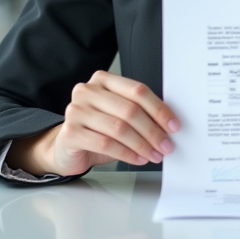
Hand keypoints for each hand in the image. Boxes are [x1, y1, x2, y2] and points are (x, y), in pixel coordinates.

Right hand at [8, 71, 180, 176]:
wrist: (66, 148)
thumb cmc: (97, 130)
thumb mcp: (118, 116)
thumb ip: (139, 113)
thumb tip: (169, 125)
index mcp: (103, 80)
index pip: (137, 90)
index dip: (159, 109)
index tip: (173, 125)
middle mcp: (87, 91)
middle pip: (130, 110)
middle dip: (153, 131)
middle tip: (166, 145)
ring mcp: (76, 110)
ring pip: (119, 128)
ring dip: (142, 144)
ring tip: (154, 154)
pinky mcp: (70, 132)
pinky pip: (106, 144)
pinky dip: (127, 154)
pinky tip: (138, 159)